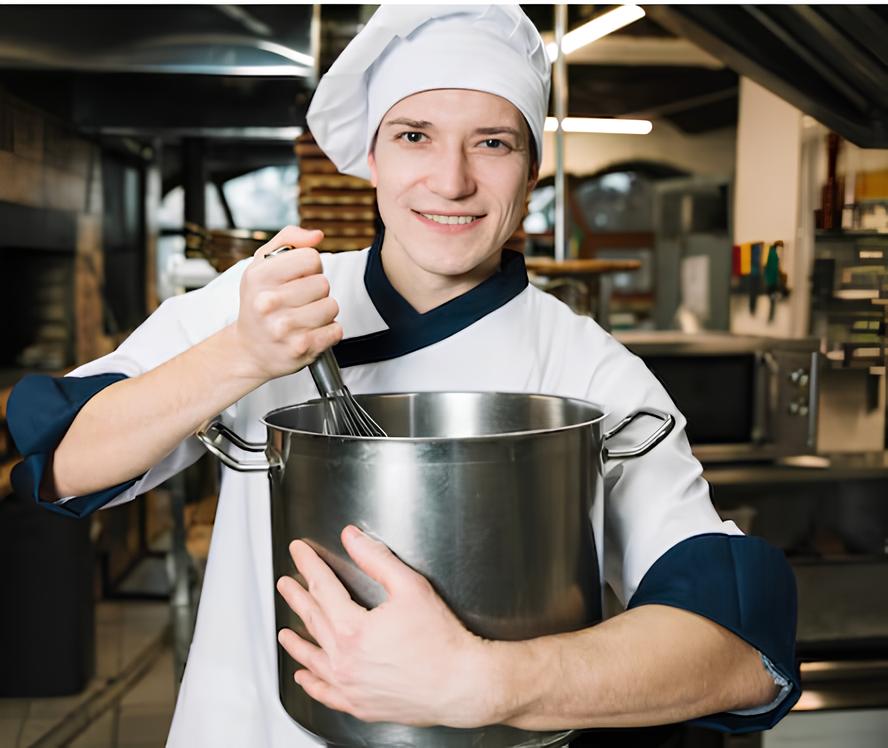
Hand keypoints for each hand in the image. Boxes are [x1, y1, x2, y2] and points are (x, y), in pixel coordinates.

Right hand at [232, 225, 342, 381]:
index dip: (309, 267)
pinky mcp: (301, 348)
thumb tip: (317, 236)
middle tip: (298, 302)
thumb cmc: (258, 304)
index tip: (296, 279)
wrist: (249, 350)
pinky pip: (336, 330)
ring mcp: (284, 327)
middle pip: (323, 282)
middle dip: (316, 292)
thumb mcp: (261, 266)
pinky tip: (309, 333)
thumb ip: (288, 240)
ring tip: (304, 318)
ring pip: (332, 306)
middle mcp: (268, 302)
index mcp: (259, 277)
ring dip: (324, 312)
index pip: (311, 257)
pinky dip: (328, 331)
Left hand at [276, 526, 498, 727]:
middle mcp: (344, 661)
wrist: (461, 684)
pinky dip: (312, 684)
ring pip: (313, 660)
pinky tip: (304, 677)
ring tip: (284, 632)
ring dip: (297, 643)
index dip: (309, 565)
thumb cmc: (441, 640)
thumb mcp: (411, 587)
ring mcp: (350, 686)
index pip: (322, 588)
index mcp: (353, 629)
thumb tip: (353, 539)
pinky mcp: (361, 705)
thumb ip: (377, 559)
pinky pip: (326, 694)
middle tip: (286, 583)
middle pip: (313, 620)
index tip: (300, 552)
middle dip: (297, 598)